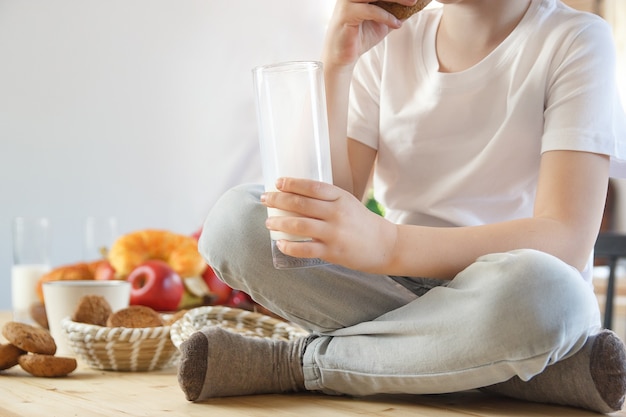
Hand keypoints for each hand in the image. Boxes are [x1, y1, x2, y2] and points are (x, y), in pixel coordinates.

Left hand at [261, 177, 396, 272]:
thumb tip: (294, 196)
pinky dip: (289, 247)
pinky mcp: (332, 252)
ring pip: (299, 225)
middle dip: (278, 200)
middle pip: (300, 204)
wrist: (384, 245)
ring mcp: (334, 233)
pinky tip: (280, 244)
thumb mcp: (347, 203)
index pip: (312, 187)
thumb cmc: (360, 222)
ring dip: (279, 222)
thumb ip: (326, 199)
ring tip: (268, 222)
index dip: (292, 183)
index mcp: (340, 197)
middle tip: (265, 199)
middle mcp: (336, 213)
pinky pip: (305, 249)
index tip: (277, 182)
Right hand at [322, 0, 412, 67]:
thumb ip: (395, 10)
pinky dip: (386, 16)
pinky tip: (396, 24)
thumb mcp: (383, 21)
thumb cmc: (361, 37)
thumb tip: (415, 3)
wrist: (343, 57)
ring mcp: (347, 2)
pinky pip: (370, 10)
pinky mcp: (346, 14)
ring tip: (412, 3)